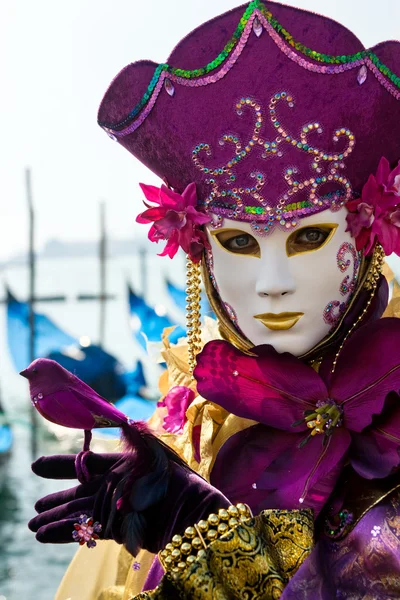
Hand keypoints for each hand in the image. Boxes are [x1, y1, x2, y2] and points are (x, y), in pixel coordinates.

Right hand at [29, 448, 229, 555]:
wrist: (189, 512)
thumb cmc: (174, 479)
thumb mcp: (153, 453)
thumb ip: (134, 439)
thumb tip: (122, 423)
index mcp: (123, 467)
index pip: (86, 465)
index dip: (62, 466)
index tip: (38, 466)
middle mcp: (117, 488)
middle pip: (80, 493)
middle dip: (58, 499)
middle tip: (35, 506)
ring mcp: (117, 511)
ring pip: (80, 514)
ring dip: (57, 518)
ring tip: (33, 524)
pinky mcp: (119, 530)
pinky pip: (87, 531)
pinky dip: (66, 532)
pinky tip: (46, 534)